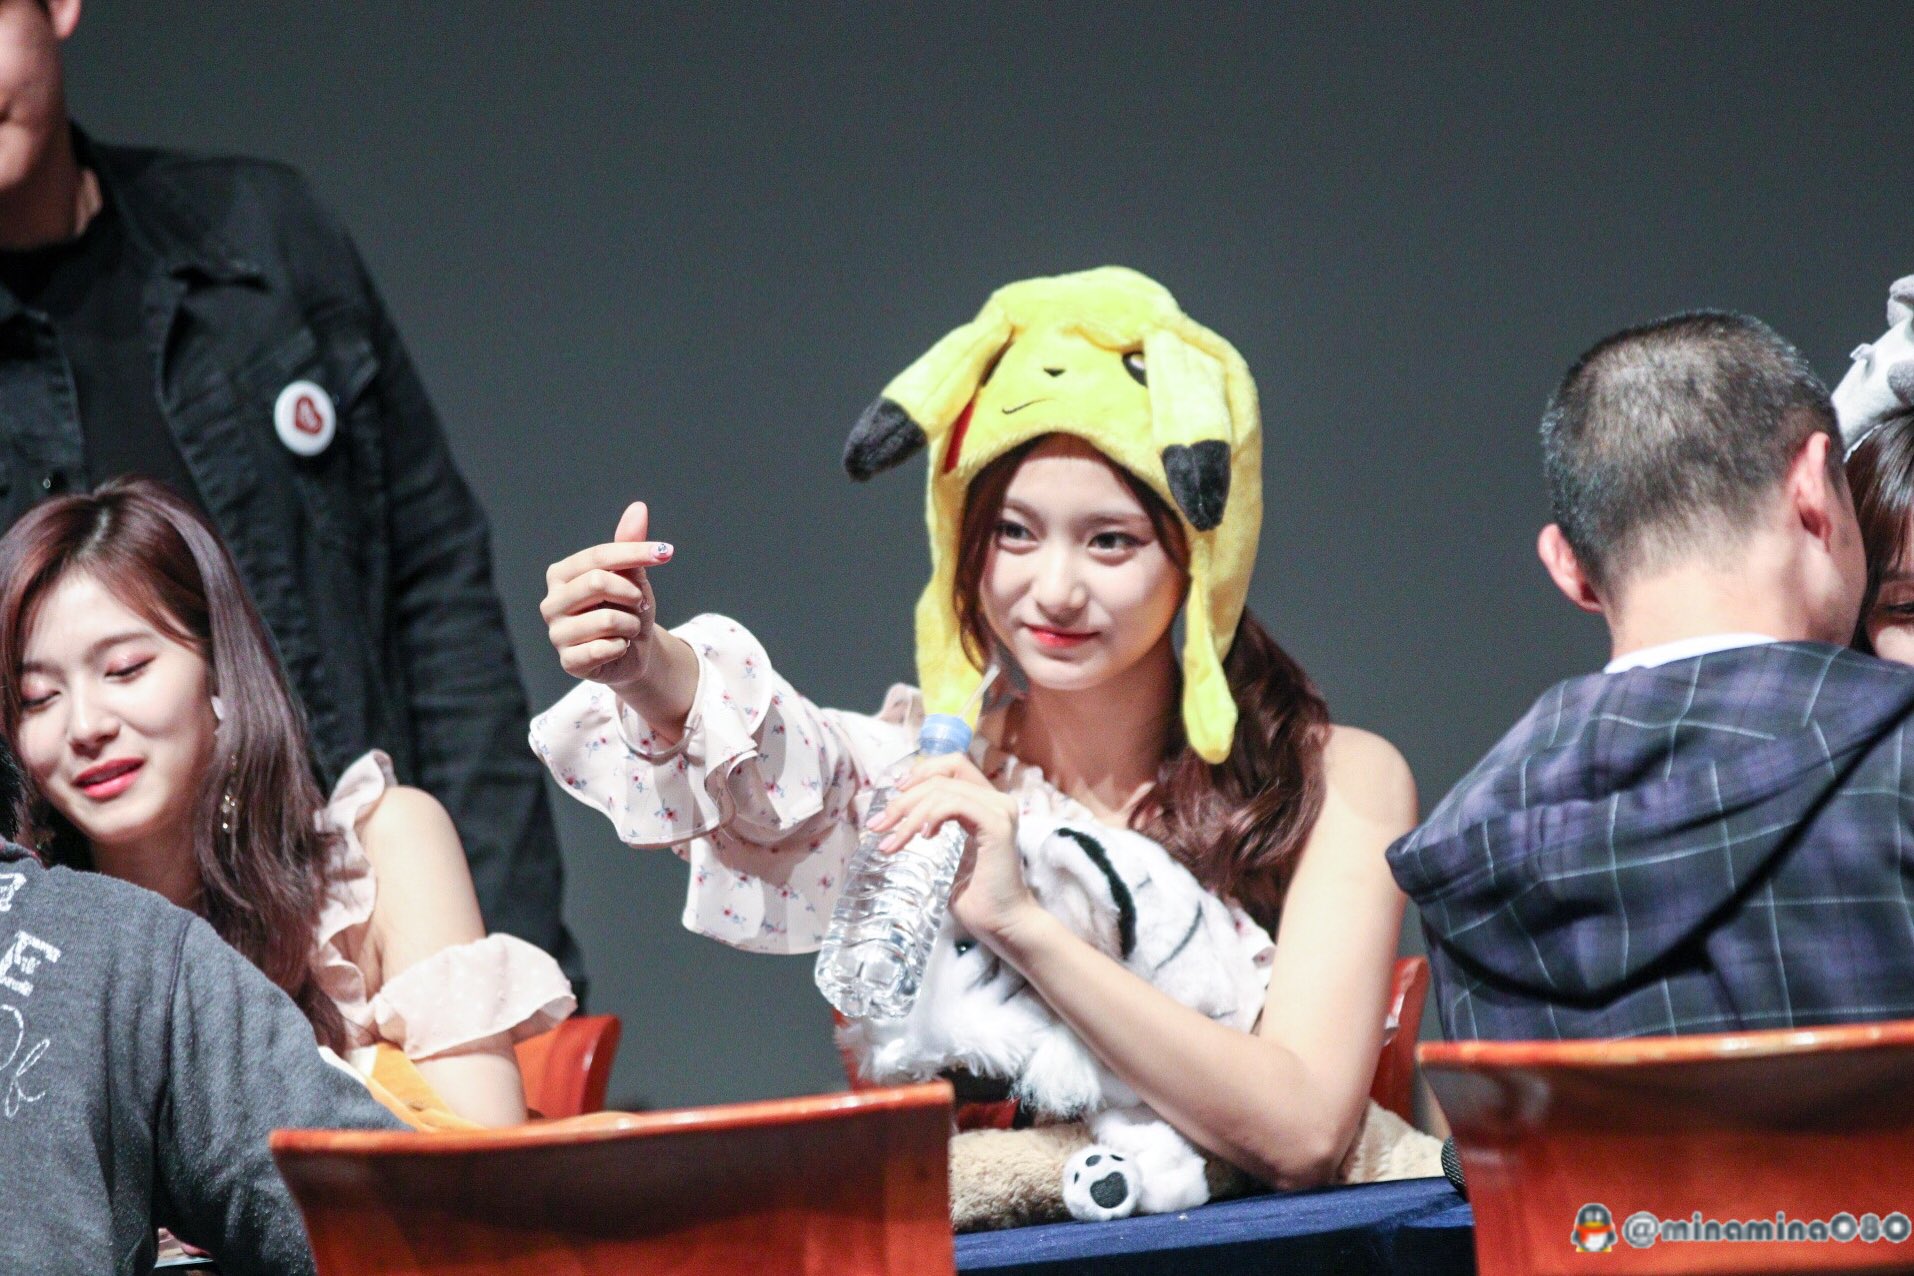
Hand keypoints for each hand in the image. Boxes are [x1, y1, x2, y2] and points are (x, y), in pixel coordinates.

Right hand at [541, 501, 673, 694]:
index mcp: (561, 574)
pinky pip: (605, 648)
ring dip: (631, 624)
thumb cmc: (627, 608)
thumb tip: (638, 508)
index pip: (599, 556)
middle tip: (639, 604)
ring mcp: (556, 634)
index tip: (666, 553)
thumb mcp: (633, 575)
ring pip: (606, 619)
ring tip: (628, 628)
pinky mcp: (568, 661)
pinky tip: (617, 647)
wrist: (633, 652)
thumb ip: (630, 544)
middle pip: (597, 582)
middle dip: (631, 594)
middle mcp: (551, 602)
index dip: (635, 552)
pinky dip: (622, 646)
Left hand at [867, 752, 1037, 940]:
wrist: (1002, 925)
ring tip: (891, 841)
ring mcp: (999, 811)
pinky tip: (922, 836)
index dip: (921, 772)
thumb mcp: (947, 857)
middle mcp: (996, 802)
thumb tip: (896, 821)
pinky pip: (955, 804)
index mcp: (986, 805)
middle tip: (878, 826)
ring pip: (943, 790)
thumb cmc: (976, 898)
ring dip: (909, 812)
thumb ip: (934, 831)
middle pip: (943, 776)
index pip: (953, 766)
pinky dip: (931, 815)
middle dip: (903, 798)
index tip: (894, 794)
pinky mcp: (997, 825)